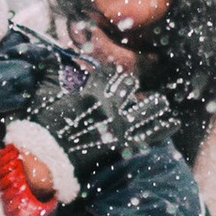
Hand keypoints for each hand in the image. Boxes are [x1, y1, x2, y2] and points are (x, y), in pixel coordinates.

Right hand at [19, 63, 175, 185]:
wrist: (45, 162)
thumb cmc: (41, 129)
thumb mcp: (43, 96)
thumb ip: (50, 73)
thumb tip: (49, 54)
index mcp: (90, 93)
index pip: (105, 74)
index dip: (108, 71)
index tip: (111, 71)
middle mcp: (109, 107)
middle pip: (128, 87)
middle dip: (129, 84)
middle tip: (132, 85)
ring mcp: (118, 127)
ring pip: (145, 107)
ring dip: (153, 102)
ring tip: (160, 101)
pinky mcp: (123, 146)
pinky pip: (149, 136)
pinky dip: (163, 129)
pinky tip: (174, 122)